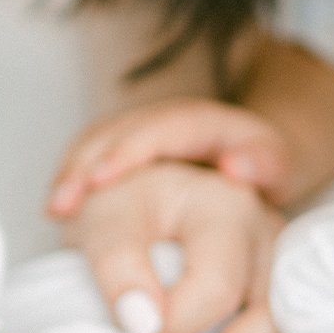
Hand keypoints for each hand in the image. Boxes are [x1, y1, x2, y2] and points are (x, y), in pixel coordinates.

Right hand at [47, 98, 294, 216]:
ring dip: (72, 175)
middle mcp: (161, 120)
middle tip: (65, 201)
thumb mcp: (277, 162)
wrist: (251, 156)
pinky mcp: (120, 151)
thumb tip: (237, 168)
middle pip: (116, 133)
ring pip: (95, 144)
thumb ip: (264, 162)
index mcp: (200, 119)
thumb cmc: (262, 165)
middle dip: (86, 165)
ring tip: (55, 210)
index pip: (159, 128)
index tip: (102, 178)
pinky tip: (58, 212)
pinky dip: (73, 183)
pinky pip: (89, 160)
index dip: (128, 151)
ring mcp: (136, 132)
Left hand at [61, 161, 286, 332]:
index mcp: (228, 209)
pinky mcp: (280, 287)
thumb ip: (119, 268)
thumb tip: (145, 326)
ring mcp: (282, 263)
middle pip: (267, 321)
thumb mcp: (105, 222)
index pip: (217, 290)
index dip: (174, 327)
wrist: (140, 193)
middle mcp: (268, 234)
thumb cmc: (124, 204)